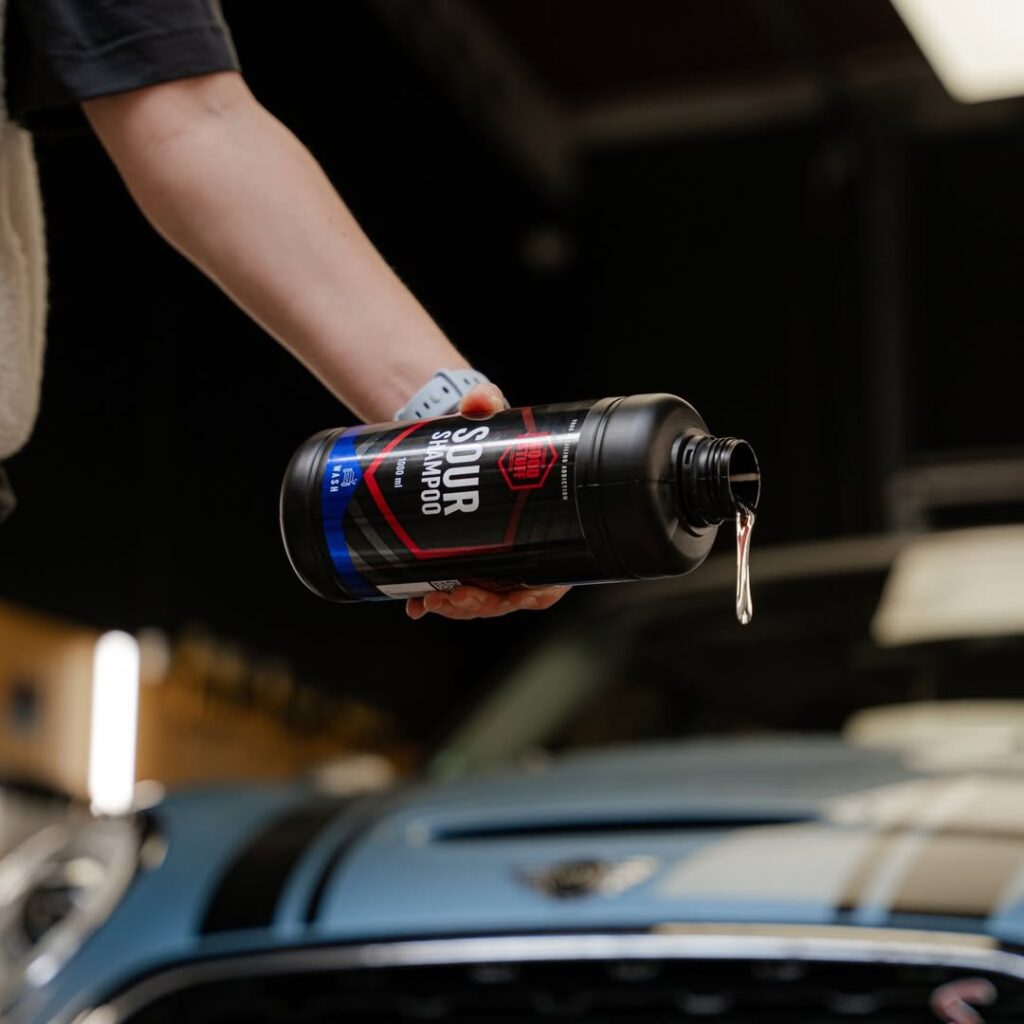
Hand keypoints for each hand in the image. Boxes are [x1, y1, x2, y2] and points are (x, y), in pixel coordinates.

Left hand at [405, 382, 571, 620]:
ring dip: (456, 607)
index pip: (551, 580)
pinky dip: (432, 600)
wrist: (454, 436)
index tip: (511, 593)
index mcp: (544, 526)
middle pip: (509, 597)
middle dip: (481, 604)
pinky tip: (414, 603)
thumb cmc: (488, 433)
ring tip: (429, 601)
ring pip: (479, 599)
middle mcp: (519, 550)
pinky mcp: (459, 557)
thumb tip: (480, 400)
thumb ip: (485, 404)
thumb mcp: (488, 417)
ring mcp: (488, 558)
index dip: (534, 595)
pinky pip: (451, 590)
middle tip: (453, 596)